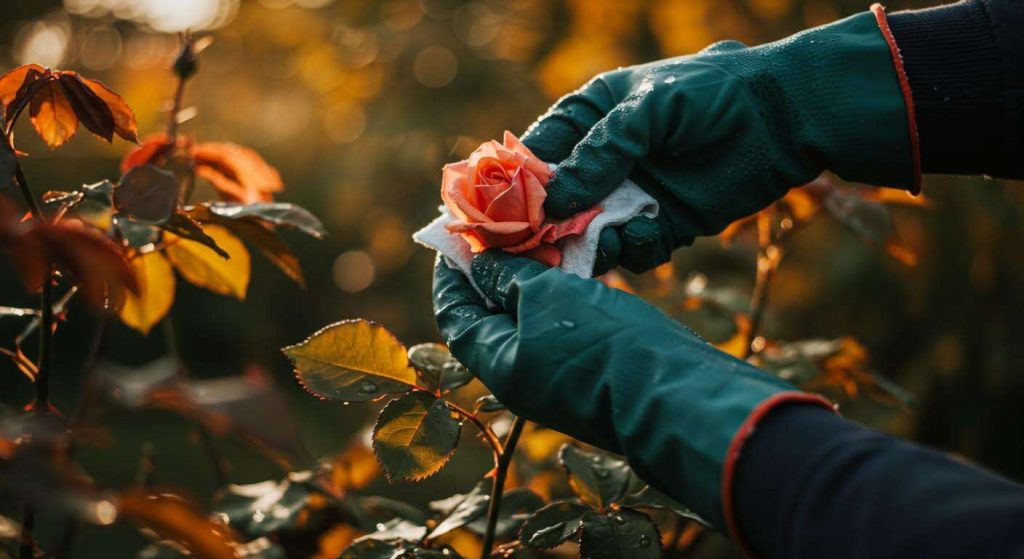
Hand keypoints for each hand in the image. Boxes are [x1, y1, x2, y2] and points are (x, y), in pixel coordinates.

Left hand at [432, 251, 830, 531]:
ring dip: (533, 274)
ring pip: (532, 315)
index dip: (452, 271)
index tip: (459, 230)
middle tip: (505, 222)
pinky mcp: (593, 366)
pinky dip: (562, 290)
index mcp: (498, 364)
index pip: (454, 313)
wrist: (679, 393)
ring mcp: (558, 373)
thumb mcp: (548, 298)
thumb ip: (509, 276)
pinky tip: (576, 257)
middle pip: (492, 313)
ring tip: (542, 230)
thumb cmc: (605, 344)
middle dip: (496, 267)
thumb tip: (480, 263)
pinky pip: (564, 323)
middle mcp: (522, 373)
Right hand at [520, 10, 915, 273]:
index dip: (514, 183)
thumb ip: (602, 150)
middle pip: (555, 202)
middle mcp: (604, 161)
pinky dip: (629, 250)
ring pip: (587, 232)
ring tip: (583, 250)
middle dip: (542, 225)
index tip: (496, 212)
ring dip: (581, 244)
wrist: (785, 118)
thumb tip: (553, 198)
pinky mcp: (663, 225)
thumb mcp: (650, 108)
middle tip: (529, 247)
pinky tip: (639, 236)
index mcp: (591, 118)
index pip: (536, 154)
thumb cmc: (712, 94)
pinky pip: (630, 250)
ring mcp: (632, 196)